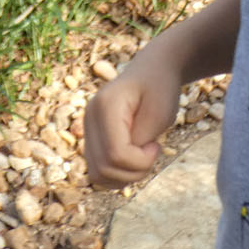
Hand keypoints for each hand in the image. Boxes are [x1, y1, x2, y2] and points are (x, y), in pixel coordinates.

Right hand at [84, 55, 182, 187]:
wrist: (152, 71)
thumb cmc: (159, 89)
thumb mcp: (160, 111)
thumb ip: (142, 137)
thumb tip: (125, 160)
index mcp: (105, 106)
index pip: (115, 153)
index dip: (140, 161)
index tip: (156, 146)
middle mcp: (89, 118)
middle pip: (104, 168)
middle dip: (134, 172)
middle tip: (152, 152)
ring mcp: (88, 129)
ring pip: (97, 175)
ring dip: (125, 177)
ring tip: (142, 158)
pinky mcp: (91, 139)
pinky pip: (97, 172)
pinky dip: (117, 176)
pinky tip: (133, 161)